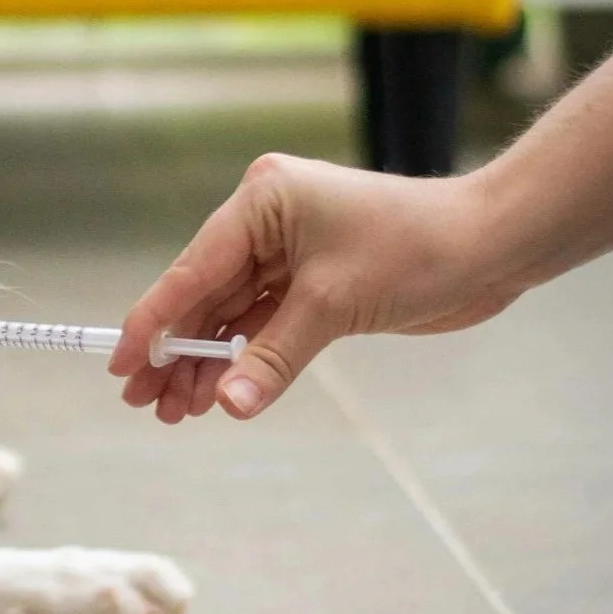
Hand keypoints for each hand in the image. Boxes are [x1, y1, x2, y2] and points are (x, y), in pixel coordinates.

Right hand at [106, 154, 524, 422]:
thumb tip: (229, 405)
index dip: (154, 321)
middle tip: (144, 403)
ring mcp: (289, 251)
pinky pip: (262, 323)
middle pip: (204, 295)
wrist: (492, 246)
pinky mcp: (313, 281)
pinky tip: (220, 393)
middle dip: (176, 352)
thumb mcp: (334, 303)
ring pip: (231, 314)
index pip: (192, 269)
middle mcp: (267, 220)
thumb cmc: (417, 250)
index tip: (121, 364)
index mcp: (262, 201)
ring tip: (176, 412)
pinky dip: (244, 358)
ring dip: (207, 362)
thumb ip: (274, 356)